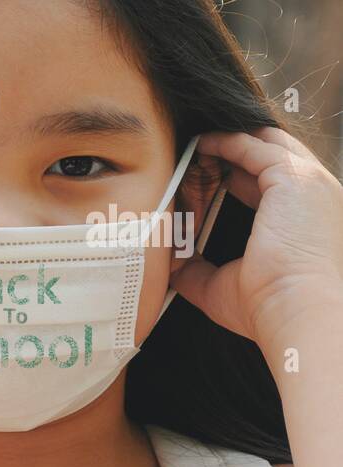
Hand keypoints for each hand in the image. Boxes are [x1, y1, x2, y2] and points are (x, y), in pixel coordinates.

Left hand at [170, 127, 342, 346]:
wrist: (294, 309)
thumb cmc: (266, 306)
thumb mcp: (220, 285)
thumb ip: (195, 269)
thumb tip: (169, 264)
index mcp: (304, 219)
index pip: (269, 184)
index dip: (232, 179)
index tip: (200, 181)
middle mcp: (312, 196)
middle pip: (268, 158)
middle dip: (230, 155)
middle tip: (193, 160)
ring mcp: (308, 182)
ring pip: (262, 145)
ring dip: (227, 144)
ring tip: (193, 147)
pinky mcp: (293, 176)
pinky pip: (253, 145)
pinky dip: (226, 142)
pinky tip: (201, 144)